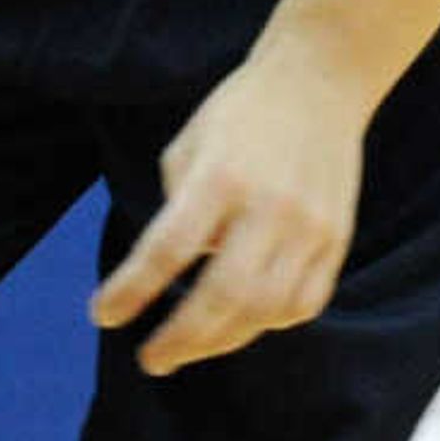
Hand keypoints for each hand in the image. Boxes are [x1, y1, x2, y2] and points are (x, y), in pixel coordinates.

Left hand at [89, 44, 372, 377]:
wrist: (320, 80)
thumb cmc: (242, 111)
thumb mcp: (190, 142)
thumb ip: (178, 207)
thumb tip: (178, 268)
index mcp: (220, 175)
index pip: (167, 248)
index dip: (131, 289)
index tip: (102, 315)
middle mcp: (267, 205)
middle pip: (221, 294)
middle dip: (180, 339)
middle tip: (151, 360)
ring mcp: (309, 226)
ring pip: (264, 310)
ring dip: (221, 340)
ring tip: (191, 347)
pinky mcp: (336, 237)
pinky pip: (303, 303)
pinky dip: (269, 323)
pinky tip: (245, 321)